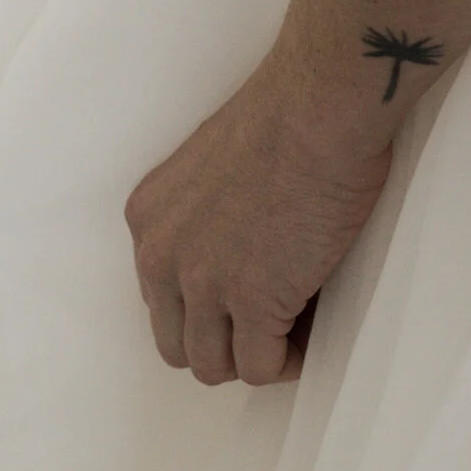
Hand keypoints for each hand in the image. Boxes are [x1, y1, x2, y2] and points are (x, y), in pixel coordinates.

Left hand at [126, 57, 394, 386]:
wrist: (321, 103)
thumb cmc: (289, 112)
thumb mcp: (212, 164)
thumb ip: (205, 213)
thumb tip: (236, 249)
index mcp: (149, 217)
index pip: (159, 296)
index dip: (204, 306)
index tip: (241, 299)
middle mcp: (162, 256)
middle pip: (175, 341)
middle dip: (221, 340)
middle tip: (265, 324)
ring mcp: (205, 283)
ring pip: (212, 364)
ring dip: (252, 356)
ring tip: (289, 333)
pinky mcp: (254, 301)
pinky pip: (260, 366)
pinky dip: (285, 362)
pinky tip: (308, 338)